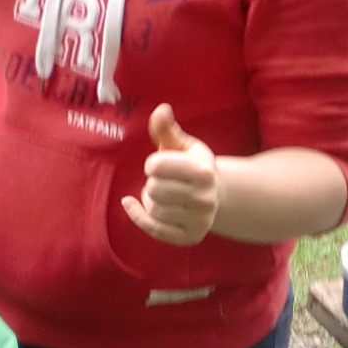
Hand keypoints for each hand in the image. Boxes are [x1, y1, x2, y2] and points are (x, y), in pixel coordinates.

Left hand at [122, 104, 219, 245]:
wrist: (217, 196)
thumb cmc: (192, 165)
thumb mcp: (182, 145)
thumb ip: (167, 129)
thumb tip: (160, 109)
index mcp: (204, 171)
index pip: (157, 166)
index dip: (152, 163)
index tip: (158, 164)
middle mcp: (205, 198)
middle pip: (154, 189)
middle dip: (153, 183)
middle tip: (163, 182)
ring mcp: (199, 221)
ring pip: (153, 209)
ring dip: (150, 200)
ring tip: (163, 195)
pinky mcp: (190, 238)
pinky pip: (153, 229)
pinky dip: (138, 216)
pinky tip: (130, 204)